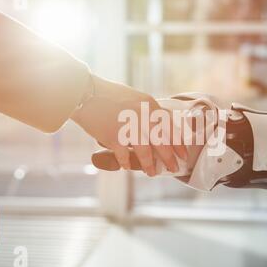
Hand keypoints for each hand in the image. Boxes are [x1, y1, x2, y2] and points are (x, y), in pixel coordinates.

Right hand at [72, 76, 186, 175]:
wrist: (83, 92)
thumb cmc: (107, 95)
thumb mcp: (134, 98)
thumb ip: (147, 111)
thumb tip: (160, 125)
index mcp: (149, 105)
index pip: (170, 127)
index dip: (178, 143)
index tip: (183, 154)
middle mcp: (142, 115)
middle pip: (161, 142)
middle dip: (169, 158)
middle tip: (174, 168)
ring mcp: (128, 126)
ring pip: (145, 152)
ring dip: (149, 165)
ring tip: (152, 173)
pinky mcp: (113, 136)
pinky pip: (123, 155)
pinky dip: (125, 162)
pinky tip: (126, 166)